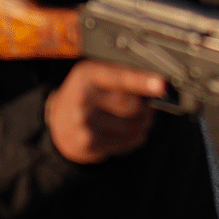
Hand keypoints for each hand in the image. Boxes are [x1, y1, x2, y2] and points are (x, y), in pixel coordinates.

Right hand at [45, 59, 165, 163]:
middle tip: (148, 108)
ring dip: (143, 125)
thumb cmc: (86, 95)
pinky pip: (125, 142)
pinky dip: (133, 138)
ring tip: (138, 121)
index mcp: (88, 75)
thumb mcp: (97, 76)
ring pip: (131, 126)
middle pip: (132, 105)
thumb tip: (157, 86)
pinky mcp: (88, 143)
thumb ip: (123, 76)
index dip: (143, 81)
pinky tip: (126, 132)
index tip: (161, 85)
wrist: (58, 123)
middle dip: (147, 108)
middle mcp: (83, 98)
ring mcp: (84, 122)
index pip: (120, 78)